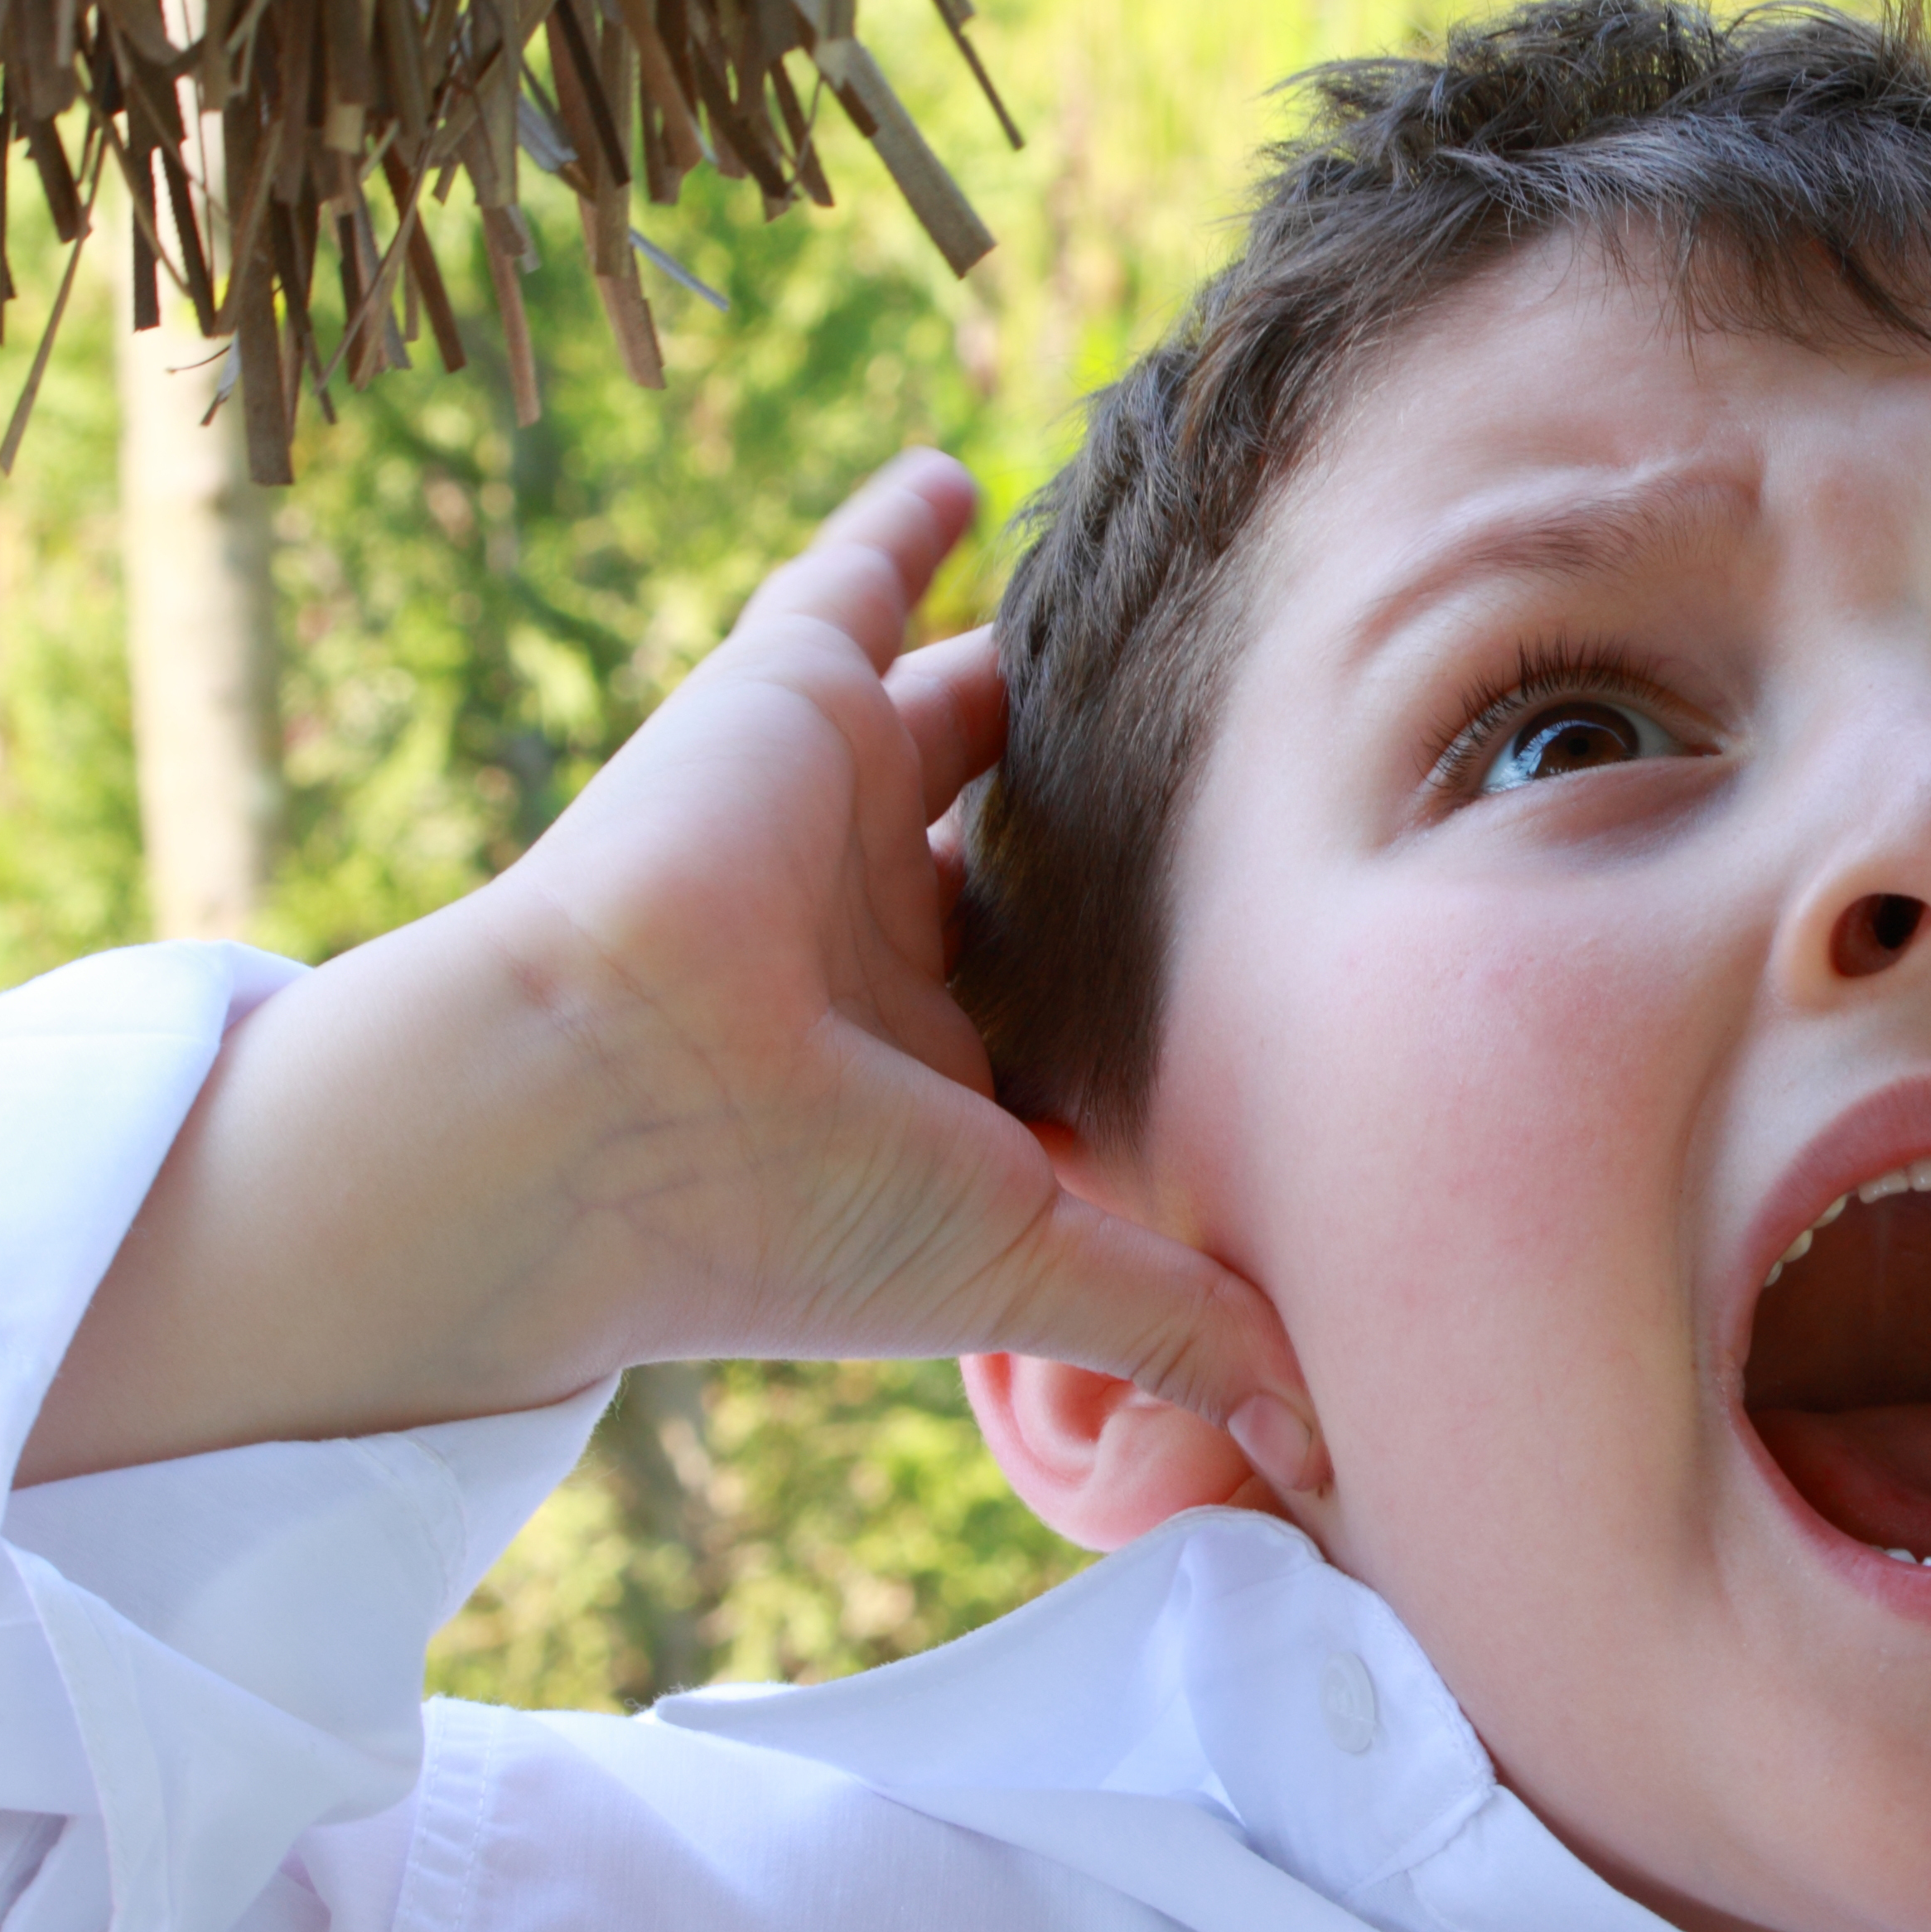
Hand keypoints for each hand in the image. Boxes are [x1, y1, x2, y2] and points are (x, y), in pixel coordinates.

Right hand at [23, 454, 1323, 1491]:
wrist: (596, 1116)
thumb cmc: (797, 1211)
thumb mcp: (1033, 1271)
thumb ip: (1181, 1334)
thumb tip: (1333, 1463)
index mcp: (940, 1065)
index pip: (1068, 1015)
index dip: (1151, 996)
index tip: (1269, 969)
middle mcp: (888, 939)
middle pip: (1024, 855)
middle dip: (1107, 821)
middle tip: (1229, 758)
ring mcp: (830, 817)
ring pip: (958, 716)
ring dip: (1035, 670)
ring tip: (1142, 608)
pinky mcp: (779, 703)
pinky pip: (846, 584)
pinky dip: (898, 525)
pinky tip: (965, 468)